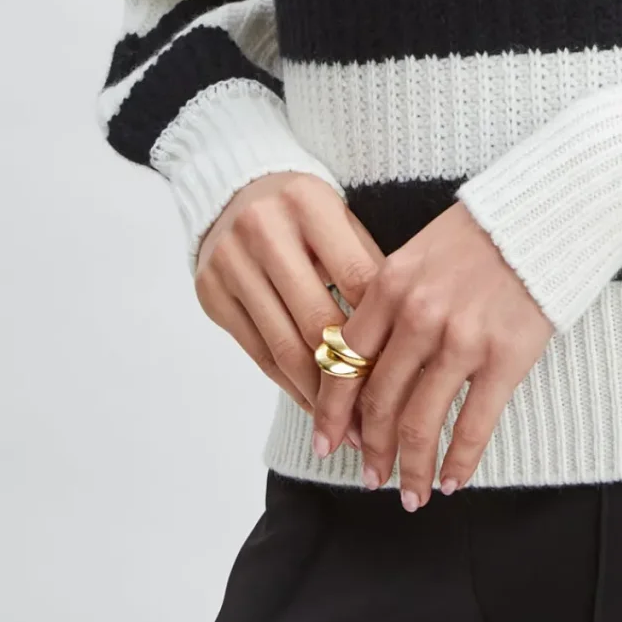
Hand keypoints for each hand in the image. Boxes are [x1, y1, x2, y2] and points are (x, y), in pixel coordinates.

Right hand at [194, 172, 386, 435]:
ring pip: (285, 347)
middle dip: (353, 378)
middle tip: (382, 418)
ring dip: (321, 397)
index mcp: (308, 203)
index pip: (357, 279)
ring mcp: (231, 263)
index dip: (385, 331)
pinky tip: (316, 408)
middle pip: (318, 321)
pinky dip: (291, 386)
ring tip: (352, 430)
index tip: (410, 374)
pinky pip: (259, 354)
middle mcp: (263, 229)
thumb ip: (370, 269)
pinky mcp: (211, 294)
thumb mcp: (341, 221)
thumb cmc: (304, 214)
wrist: (234, 191)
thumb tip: (406, 344)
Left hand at [308, 201, 555, 504]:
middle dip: (370, 450)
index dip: (332, 413)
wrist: (546, 213)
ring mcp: (462, 338)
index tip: (326, 443)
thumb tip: (363, 362)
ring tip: (409, 494)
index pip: (345, 363)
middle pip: (379, 402)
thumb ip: (388, 303)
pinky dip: (460, 462)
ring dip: (411, 468)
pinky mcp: (506, 356)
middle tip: (369, 477)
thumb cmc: (480, 234)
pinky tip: (452, 482)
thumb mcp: (416, 254)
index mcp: (389, 286)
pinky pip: (474, 425)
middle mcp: (418, 315)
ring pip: (421, 423)